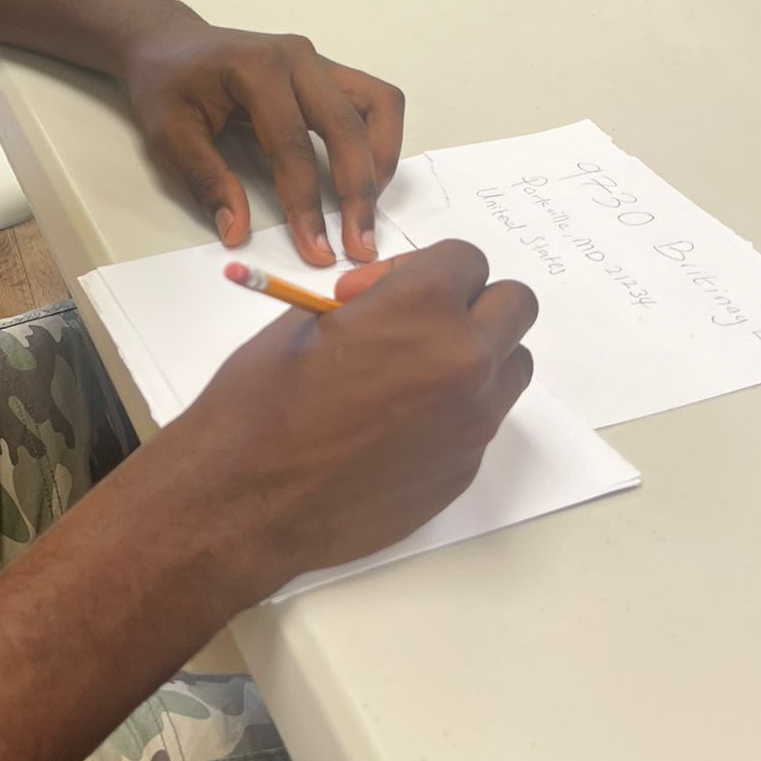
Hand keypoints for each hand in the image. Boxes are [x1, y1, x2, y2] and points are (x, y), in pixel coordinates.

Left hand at [121, 16, 405, 266]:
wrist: (169, 42)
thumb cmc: (164, 85)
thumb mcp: (168, 134)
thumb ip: (206, 181)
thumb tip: (237, 232)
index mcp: (255, 69)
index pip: (292, 145)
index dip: (306, 204)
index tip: (317, 251)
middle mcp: (297, 58)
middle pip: (347, 126)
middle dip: (357, 191)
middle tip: (358, 245)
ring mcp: (318, 61)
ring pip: (379, 104)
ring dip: (382, 159)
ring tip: (369, 209)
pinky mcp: (328, 71)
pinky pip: (374, 100)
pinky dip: (380, 138)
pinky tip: (368, 175)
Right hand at [170, 241, 536, 599]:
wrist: (246, 501)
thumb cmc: (259, 402)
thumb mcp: (303, 322)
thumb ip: (369, 302)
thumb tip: (390, 304)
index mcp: (421, 308)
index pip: (468, 259)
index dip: (425, 270)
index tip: (383, 293)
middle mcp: (464, 359)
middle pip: (514, 304)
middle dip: (470, 304)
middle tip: (414, 326)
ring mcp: (473, 419)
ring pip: (513, 364)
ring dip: (477, 357)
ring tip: (414, 377)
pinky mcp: (466, 468)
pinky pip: (483, 419)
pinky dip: (455, 412)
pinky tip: (397, 429)